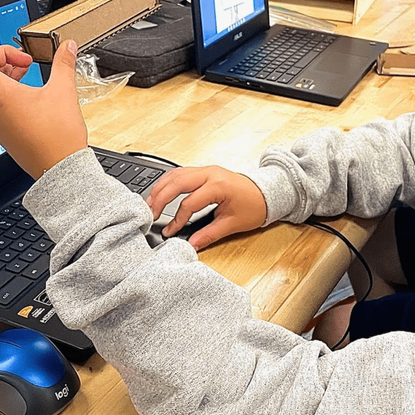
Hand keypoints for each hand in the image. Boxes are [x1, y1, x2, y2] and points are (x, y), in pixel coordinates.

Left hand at [0, 20, 87, 177]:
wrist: (59, 169)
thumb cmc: (57, 138)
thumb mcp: (63, 91)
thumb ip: (63, 63)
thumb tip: (66, 47)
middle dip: (2, 55)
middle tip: (26, 59)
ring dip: (3, 70)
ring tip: (27, 72)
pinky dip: (3, 86)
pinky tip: (25, 89)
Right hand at [146, 166, 267, 250]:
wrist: (266, 193)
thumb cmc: (253, 206)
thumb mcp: (232, 224)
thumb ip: (209, 234)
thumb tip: (191, 244)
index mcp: (218, 186)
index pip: (189, 203)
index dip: (177, 219)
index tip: (169, 231)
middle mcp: (210, 174)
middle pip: (177, 183)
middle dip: (160, 198)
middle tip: (149, 213)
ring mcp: (206, 170)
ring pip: (176, 174)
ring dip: (161, 187)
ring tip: (149, 203)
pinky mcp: (204, 171)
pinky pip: (181, 172)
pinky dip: (168, 182)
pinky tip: (160, 191)